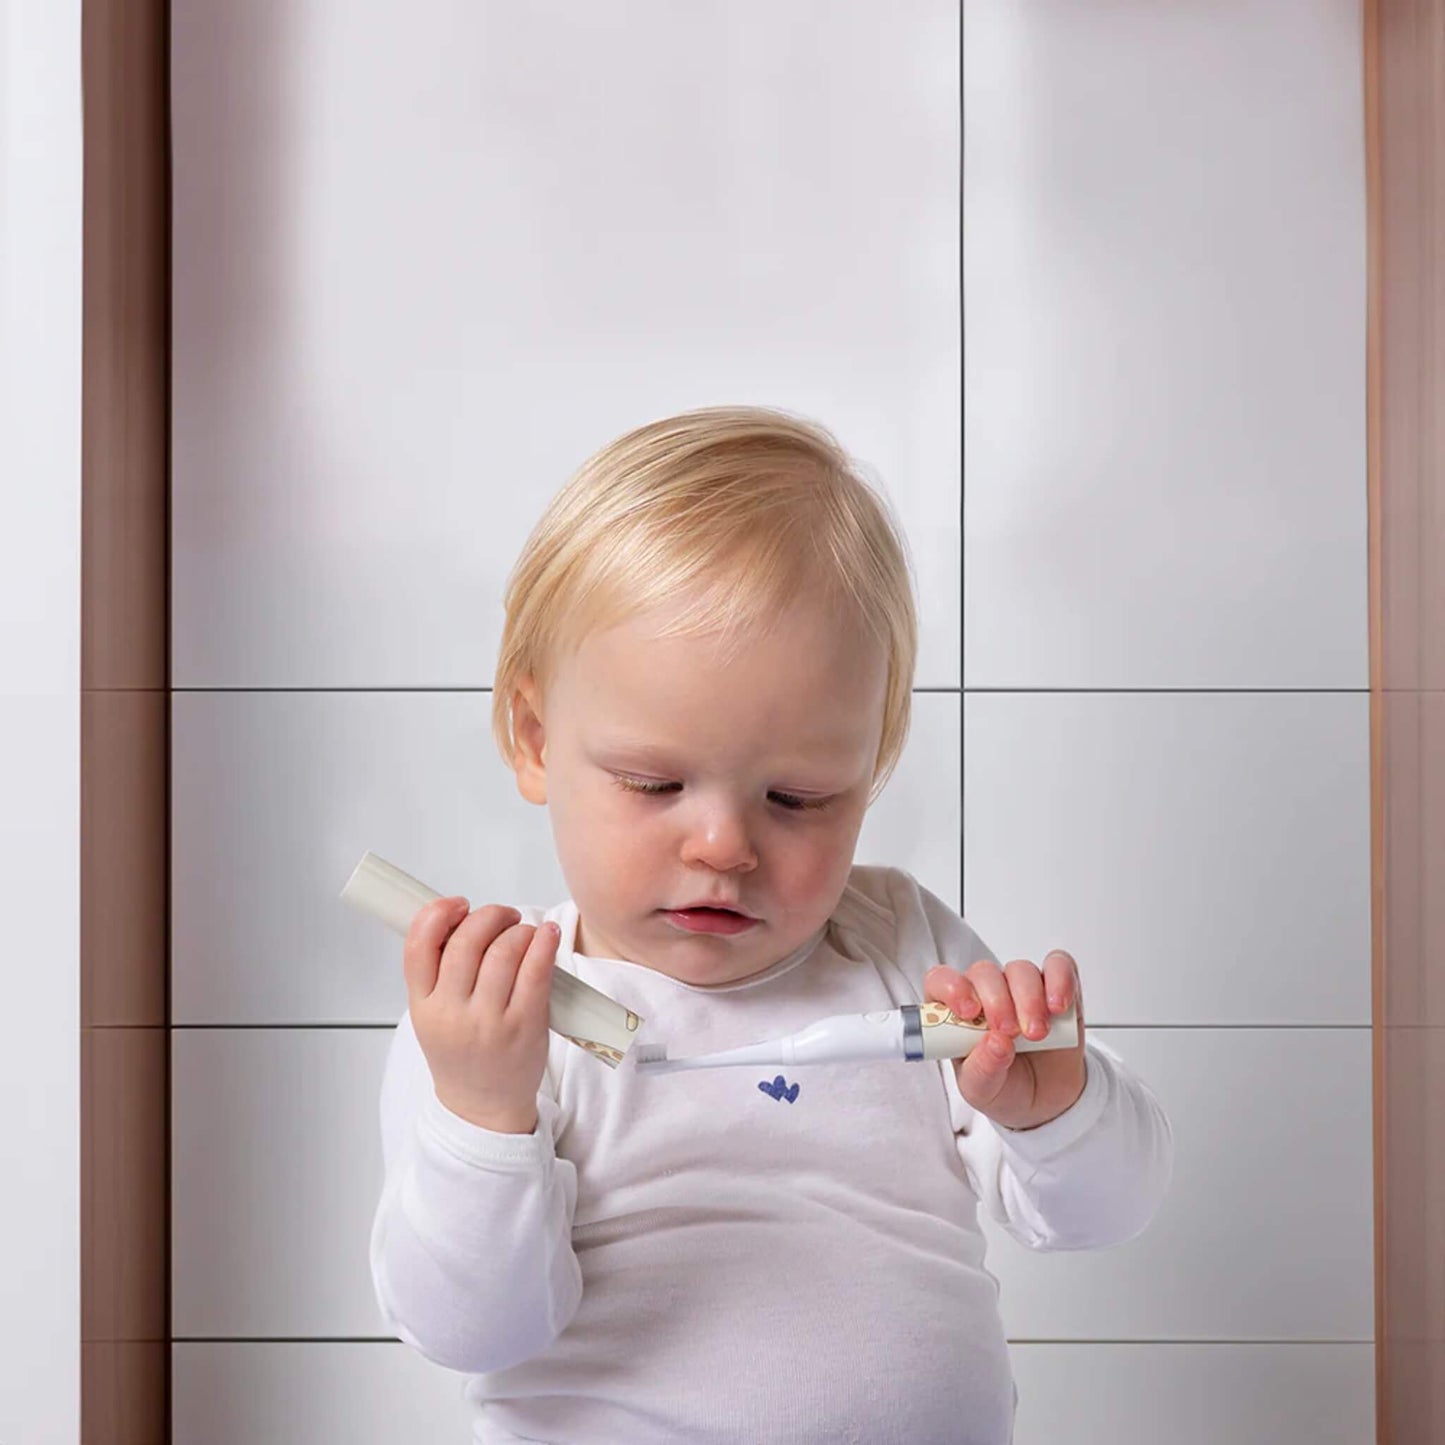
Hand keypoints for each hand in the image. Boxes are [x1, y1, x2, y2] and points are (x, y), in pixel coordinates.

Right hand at [403, 897, 559, 1133]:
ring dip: (517, 930)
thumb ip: (438, 972)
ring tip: (523, 932)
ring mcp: (489, 1020)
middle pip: (466, 941)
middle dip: (488, 915)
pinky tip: (547, 935)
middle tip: (502, 915)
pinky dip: (543, 944)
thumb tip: (460, 917)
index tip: (458, 905)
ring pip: (503, 951)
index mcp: (423, 1005)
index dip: (438, 913)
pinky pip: (535, 971)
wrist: (483, 1106)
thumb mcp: (432, 1015)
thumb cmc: (462, 1054)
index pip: (419, 945)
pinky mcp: (524, 1025)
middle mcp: (452, 1012)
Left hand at [924, 950, 1086, 1131]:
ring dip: (1029, 999)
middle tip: (1009, 1032)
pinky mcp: (1056, 986)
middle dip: (997, 1000)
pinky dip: (1060, 981)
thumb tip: (996, 1043)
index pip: (941, 981)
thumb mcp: (982, 1089)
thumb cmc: (1003, 1086)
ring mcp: (1021, 986)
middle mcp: (986, 992)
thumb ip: (983, 1069)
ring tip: (1037, 1034)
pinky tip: (1058, 1008)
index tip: (969, 1012)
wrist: (1045, 1098)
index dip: (952, 988)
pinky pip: (1059, 966)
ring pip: (1020, 970)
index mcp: (955, 1012)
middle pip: (984, 973)